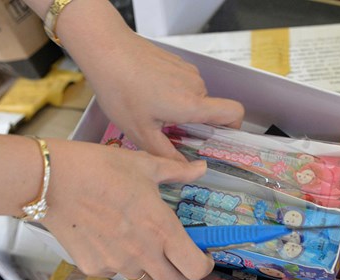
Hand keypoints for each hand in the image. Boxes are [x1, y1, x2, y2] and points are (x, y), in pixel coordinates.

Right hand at [41, 139, 214, 279]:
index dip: (203, 266)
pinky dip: (118, 262)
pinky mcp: (93, 268)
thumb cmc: (100, 169)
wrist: (52, 180)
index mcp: (162, 230)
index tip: (201, 256)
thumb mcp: (146, 165)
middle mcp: (143, 254)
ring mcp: (117, 265)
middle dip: (181, 276)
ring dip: (149, 267)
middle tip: (174, 257)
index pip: (196, 269)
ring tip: (136, 240)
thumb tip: (200, 168)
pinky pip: (115, 273)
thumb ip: (178, 172)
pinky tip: (109, 237)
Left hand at [82, 30, 244, 160]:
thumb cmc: (121, 89)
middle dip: (194, 123)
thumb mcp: (141, 132)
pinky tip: (147, 94)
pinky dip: (171, 93)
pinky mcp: (176, 62)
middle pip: (210, 110)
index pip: (234, 113)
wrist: (106, 50)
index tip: (219, 139)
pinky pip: (183, 84)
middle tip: (168, 131)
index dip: (234, 127)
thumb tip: (184, 169)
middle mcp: (195, 86)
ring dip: (180, 108)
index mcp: (192, 104)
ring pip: (194, 97)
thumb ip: (166, 154)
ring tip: (152, 111)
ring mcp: (187, 71)